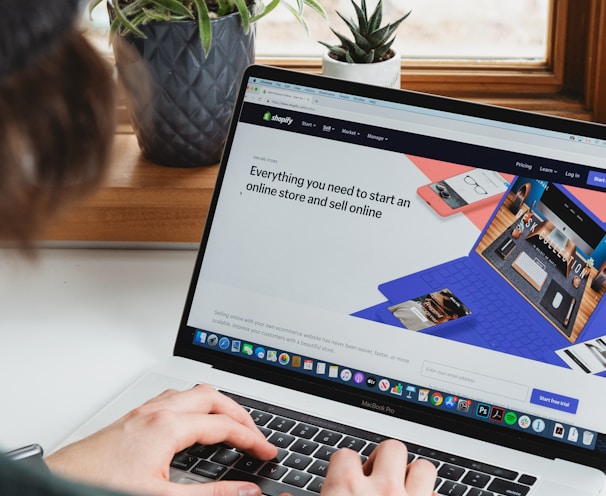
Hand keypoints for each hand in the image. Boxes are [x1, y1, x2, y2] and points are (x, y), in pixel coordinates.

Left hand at [46, 385, 276, 495]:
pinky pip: (174, 398)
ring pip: (192, 392)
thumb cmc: (99, 486)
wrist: (56, 485)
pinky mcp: (133, 417)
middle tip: (255, 434)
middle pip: (213, 397)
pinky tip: (192, 422)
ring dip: (217, 404)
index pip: (223, 426)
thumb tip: (245, 491)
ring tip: (231, 423)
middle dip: (240, 414)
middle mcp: (157, 411)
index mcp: (168, 426)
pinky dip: (195, 405)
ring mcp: (143, 411)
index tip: (267, 451)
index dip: (251, 438)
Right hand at [320, 440, 436, 495]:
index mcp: (346, 490)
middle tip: (377, 478)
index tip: (345, 475)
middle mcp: (382, 491)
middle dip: (385, 460)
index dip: (345, 466)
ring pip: (423, 469)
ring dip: (414, 478)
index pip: (345, 456)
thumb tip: (283, 494)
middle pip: (390, 448)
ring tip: (404, 490)